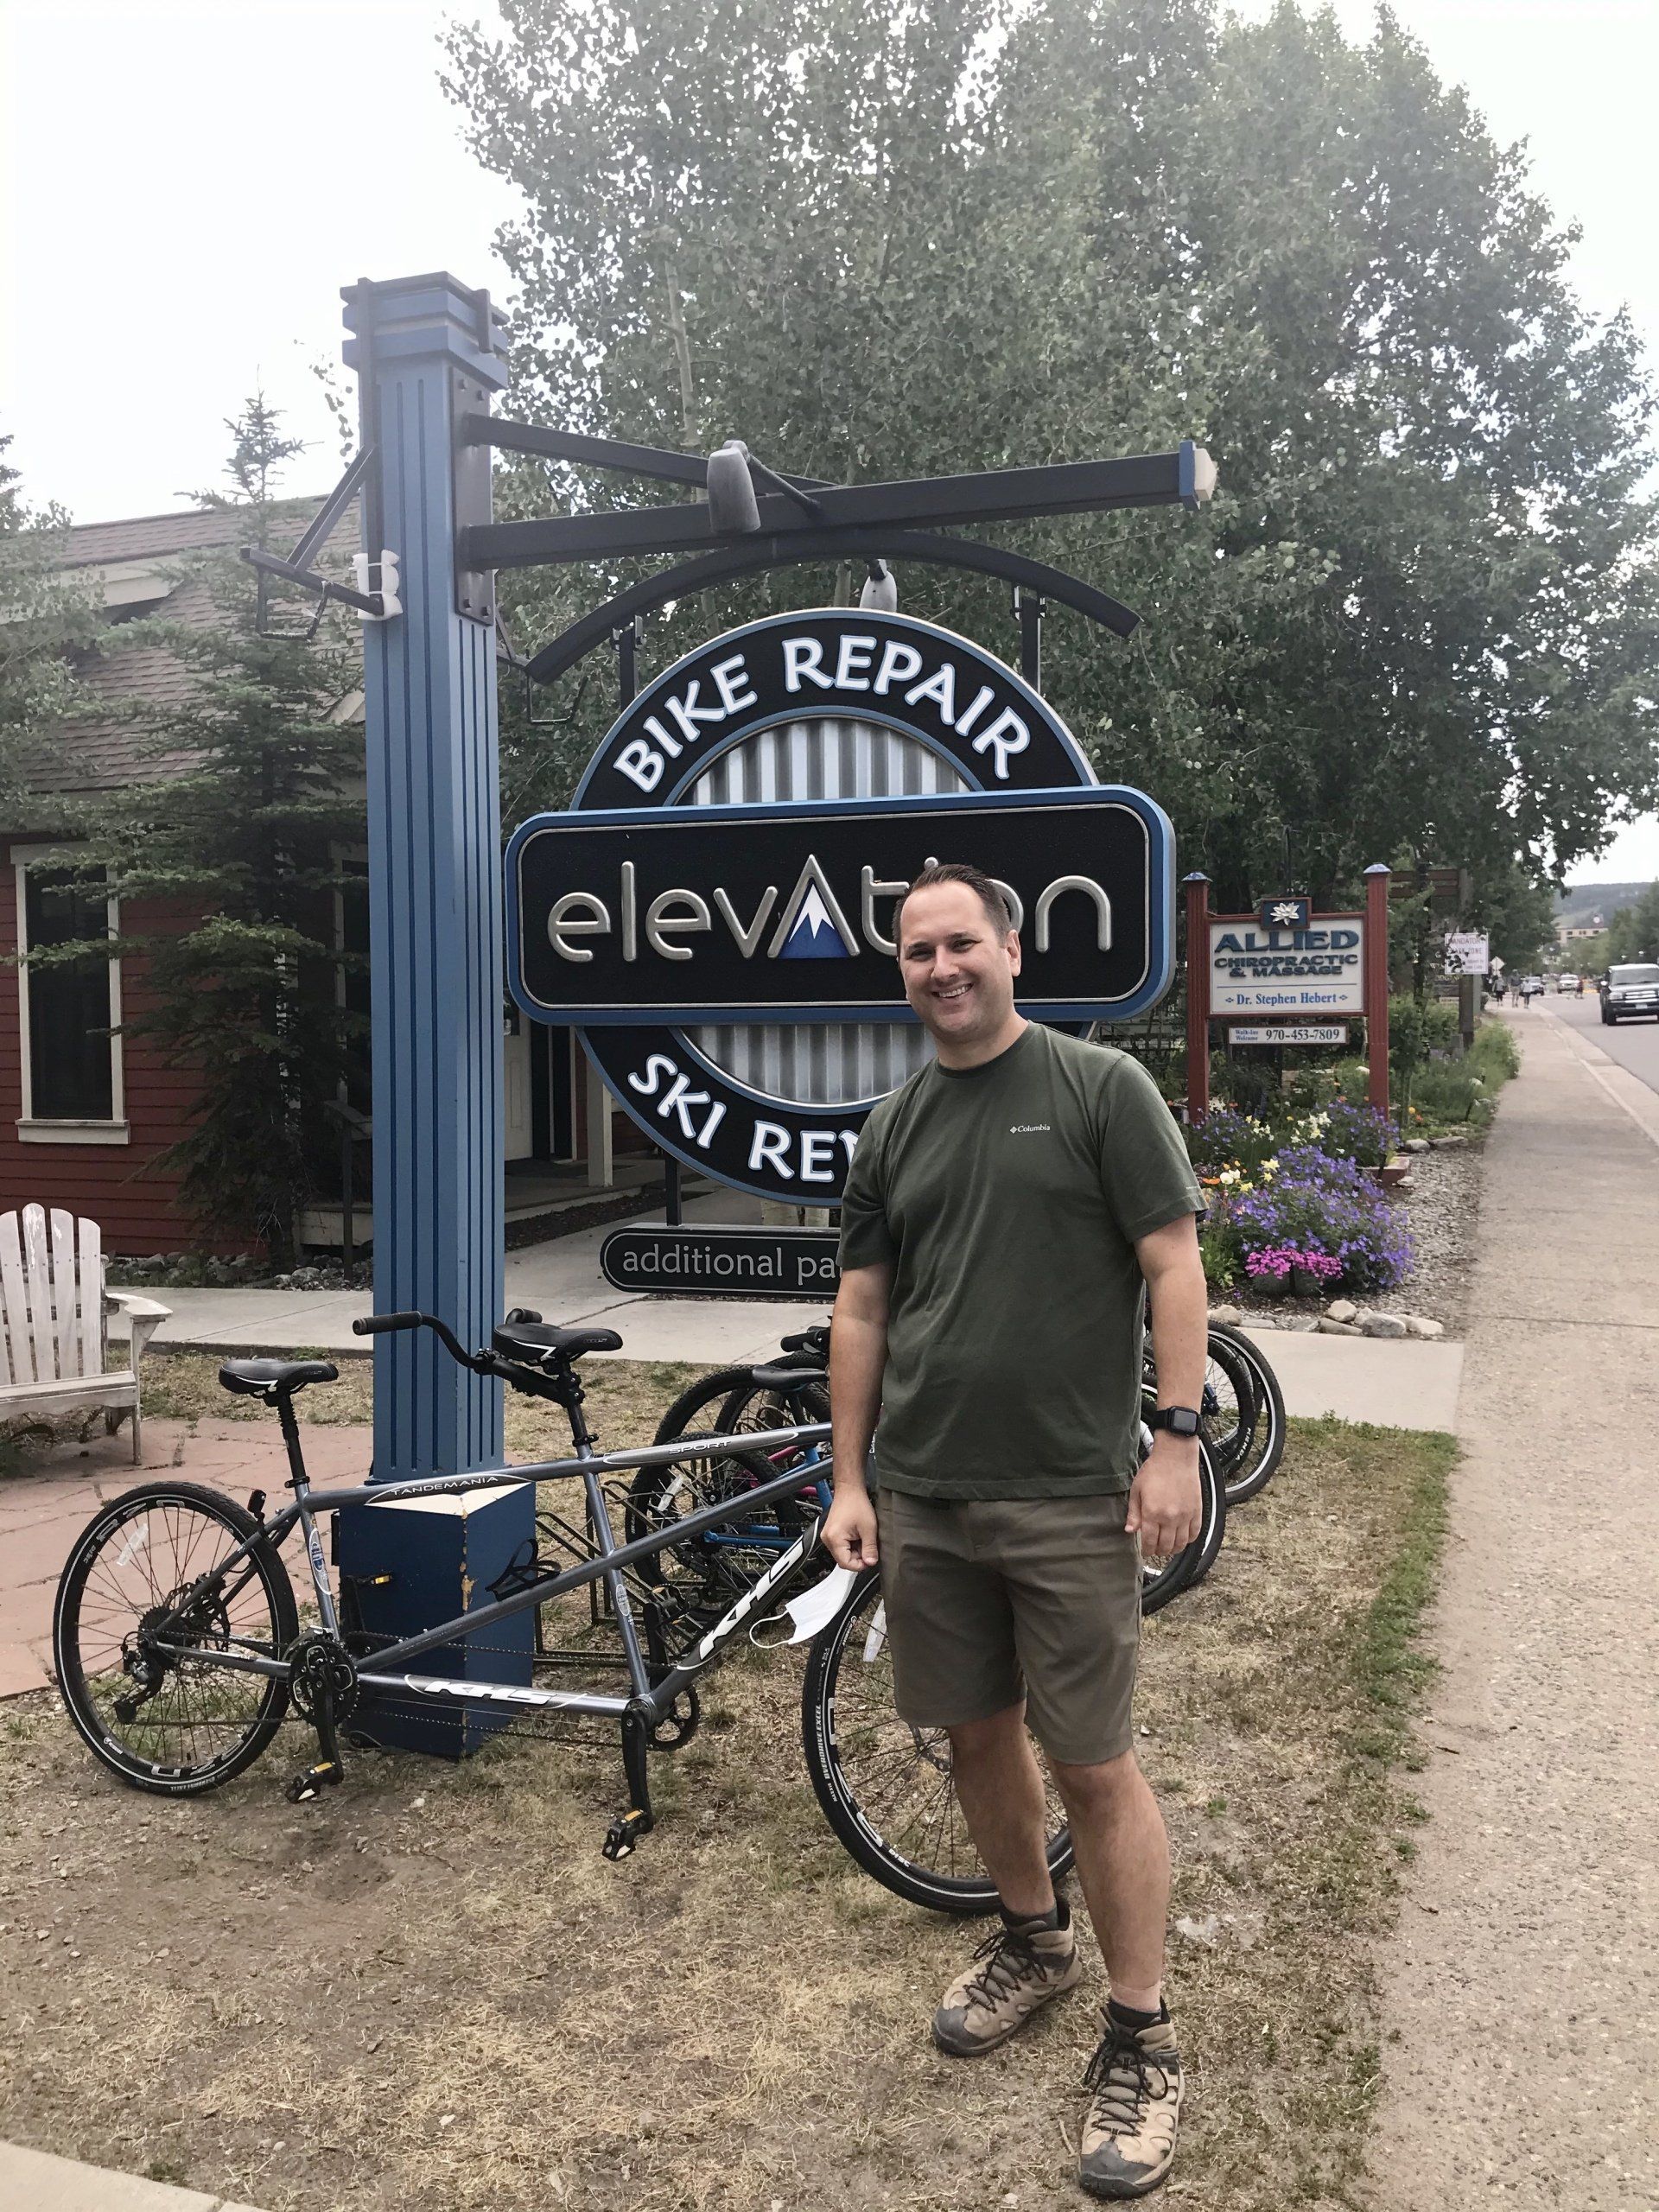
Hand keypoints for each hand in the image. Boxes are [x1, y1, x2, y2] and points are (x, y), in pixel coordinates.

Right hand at [820, 1485, 878, 1568]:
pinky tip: (858, 1535)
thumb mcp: (869, 1528)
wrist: (849, 1489)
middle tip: (869, 1547)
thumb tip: (871, 1562)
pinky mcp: (831, 1533)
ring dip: (856, 1550)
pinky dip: (852, 1544)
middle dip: (858, 1556)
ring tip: (863, 1537)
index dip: (860, 1565)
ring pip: (843, 1553)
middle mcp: (827, 1539)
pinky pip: (842, 1546)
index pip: (846, 1564)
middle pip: (844, 1559)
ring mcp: (828, 1536)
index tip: (870, 1560)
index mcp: (834, 1539)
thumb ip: (870, 1548)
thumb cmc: (856, 1503)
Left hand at [1126, 1438, 1201, 1562]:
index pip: (1149, 1541)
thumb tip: (1130, 1530)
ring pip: (1180, 1543)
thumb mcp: (1137, 1490)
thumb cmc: (1155, 1470)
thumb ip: (1134, 1513)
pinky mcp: (1197, 1512)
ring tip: (1167, 1548)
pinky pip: (1194, 1534)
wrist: (1176, 1457)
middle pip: (1165, 1546)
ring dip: (1173, 1549)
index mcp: (1152, 1513)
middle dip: (1158, 1552)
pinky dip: (1188, 1540)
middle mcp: (1170, 1518)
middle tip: (1155, 1550)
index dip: (1146, 1550)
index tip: (1145, 1551)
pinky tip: (1182, 1539)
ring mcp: (1185, 1516)